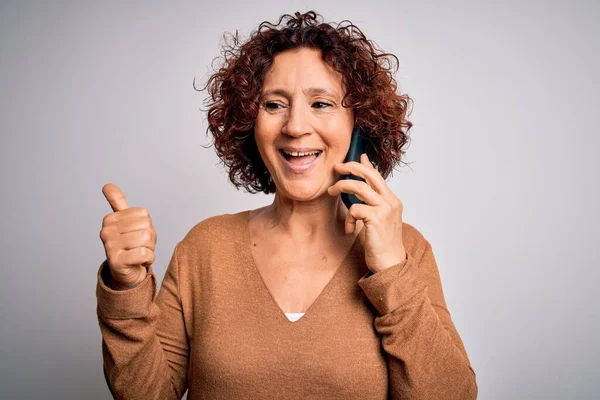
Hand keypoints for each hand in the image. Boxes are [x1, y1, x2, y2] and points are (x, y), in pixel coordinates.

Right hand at [99, 183, 155, 289]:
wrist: (127, 273)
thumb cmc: (130, 245)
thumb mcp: (125, 222)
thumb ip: (118, 203)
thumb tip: (107, 185)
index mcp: (110, 219)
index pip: (144, 214)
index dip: (147, 225)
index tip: (137, 234)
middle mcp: (106, 231)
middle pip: (146, 226)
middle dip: (149, 239)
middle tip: (139, 246)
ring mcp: (109, 246)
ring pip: (146, 239)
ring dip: (149, 249)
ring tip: (139, 253)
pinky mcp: (116, 261)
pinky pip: (144, 254)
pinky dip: (148, 259)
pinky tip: (139, 262)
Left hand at [327, 154, 405, 272]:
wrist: (391, 265)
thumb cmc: (382, 244)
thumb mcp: (378, 220)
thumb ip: (372, 204)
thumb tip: (362, 190)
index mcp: (392, 201)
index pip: (377, 176)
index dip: (365, 164)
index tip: (357, 156)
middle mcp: (391, 202)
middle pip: (369, 175)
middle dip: (350, 167)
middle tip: (336, 168)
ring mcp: (385, 210)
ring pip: (358, 187)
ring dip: (341, 187)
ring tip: (331, 193)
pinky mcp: (376, 219)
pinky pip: (354, 209)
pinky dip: (348, 218)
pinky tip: (350, 230)